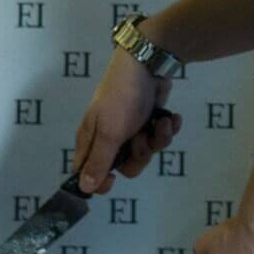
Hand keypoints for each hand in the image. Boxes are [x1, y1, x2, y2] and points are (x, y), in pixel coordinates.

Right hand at [72, 54, 180, 193]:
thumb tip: (84, 188)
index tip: (113, 179)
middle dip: (138, 155)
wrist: (147, 65)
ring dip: (156, 139)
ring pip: (145, 153)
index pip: (86, 172)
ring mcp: (130, 129)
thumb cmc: (122, 99)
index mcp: (92, 139)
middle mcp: (109, 137)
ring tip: (159, 123)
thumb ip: (98, 162)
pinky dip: (166, 128)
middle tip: (139, 139)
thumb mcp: (110, 133)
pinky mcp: (149, 121)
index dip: (99, 180)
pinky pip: (159, 138)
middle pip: (124, 167)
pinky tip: (169, 118)